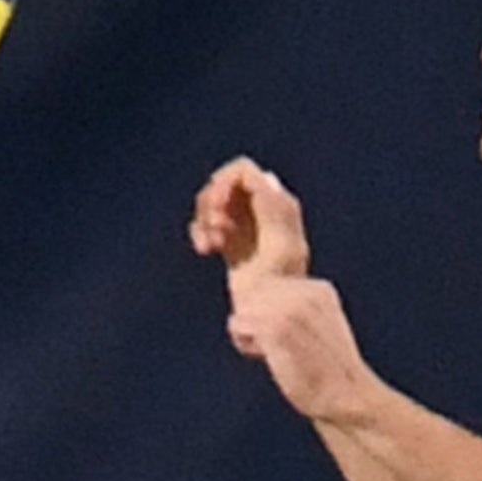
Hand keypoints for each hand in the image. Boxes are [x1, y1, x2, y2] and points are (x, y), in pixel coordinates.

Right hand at [191, 156, 309, 276]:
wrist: (274, 309)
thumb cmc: (281, 278)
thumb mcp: (280, 242)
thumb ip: (273, 207)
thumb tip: (264, 176)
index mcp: (276, 201)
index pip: (242, 171)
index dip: (224, 183)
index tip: (218, 208)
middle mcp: (260, 207)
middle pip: (222, 183)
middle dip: (210, 203)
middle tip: (215, 227)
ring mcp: (244, 223)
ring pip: (210, 203)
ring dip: (203, 220)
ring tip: (210, 245)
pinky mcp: (230, 240)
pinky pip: (205, 223)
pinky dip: (200, 233)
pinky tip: (206, 250)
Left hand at [227, 267, 375, 423]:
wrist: (345, 395)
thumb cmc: (329, 371)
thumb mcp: (320, 327)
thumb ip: (296, 308)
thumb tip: (254, 300)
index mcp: (319, 289)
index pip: (268, 286)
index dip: (270, 314)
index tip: (295, 338)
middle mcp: (305, 292)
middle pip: (253, 295)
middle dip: (257, 320)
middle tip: (282, 347)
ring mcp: (289, 309)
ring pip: (243, 309)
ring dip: (250, 333)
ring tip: (275, 353)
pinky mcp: (274, 327)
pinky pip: (237, 324)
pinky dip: (245, 344)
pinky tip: (268, 357)